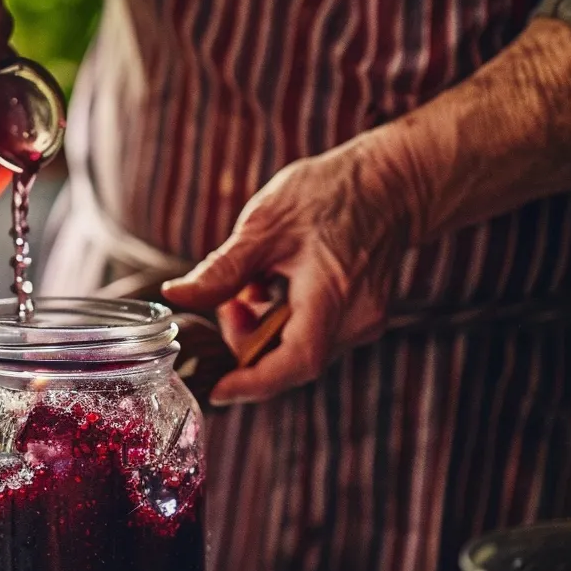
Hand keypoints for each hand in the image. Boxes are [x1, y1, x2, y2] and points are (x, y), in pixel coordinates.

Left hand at [161, 134, 419, 404]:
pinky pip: (313, 336)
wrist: (394, 180)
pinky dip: (284, 323)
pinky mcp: (362, 318)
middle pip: (291, 360)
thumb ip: (221, 270)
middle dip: (249, 342)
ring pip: (300, 350)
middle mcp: (356, 318)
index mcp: (333, 294)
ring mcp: (364, 321)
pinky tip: (276, 287)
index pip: (296, 362)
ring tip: (253, 285)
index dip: (253, 384)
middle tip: (231, 301)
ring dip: (264, 330)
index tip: (217, 390)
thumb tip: (175, 296)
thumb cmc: (332, 192)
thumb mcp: (265, 225)